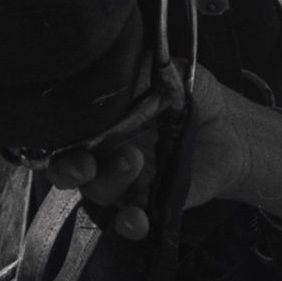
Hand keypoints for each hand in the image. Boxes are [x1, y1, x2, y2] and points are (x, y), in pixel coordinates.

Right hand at [40, 68, 281, 240]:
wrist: (232, 126)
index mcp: (102, 120)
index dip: (50, 137)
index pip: (63, 131)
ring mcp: (126, 180)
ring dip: (107, 181)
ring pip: (98, 192)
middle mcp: (105, 152)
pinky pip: (131, 220)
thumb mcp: (169, 70)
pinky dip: (130, 223)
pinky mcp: (151, 203)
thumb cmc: (192, 95)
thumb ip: (142, 66)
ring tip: (133, 161)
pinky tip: (137, 218)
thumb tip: (119, 58)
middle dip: (68, 168)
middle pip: (68, 168)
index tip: (54, 135)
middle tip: (84, 163)